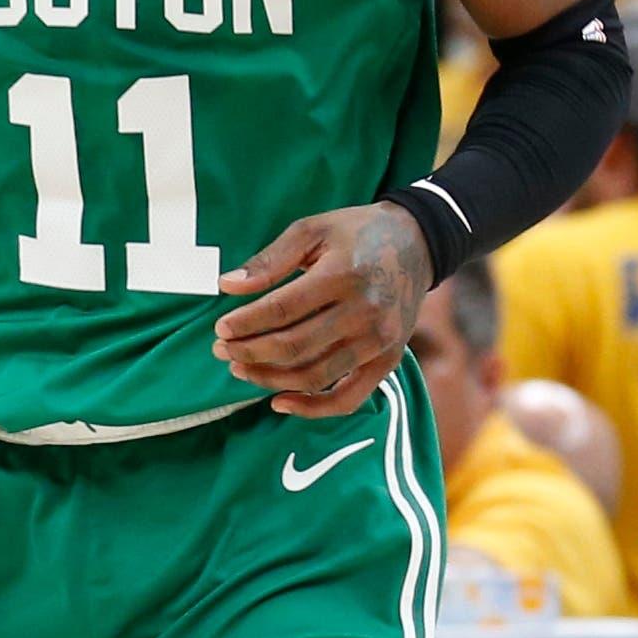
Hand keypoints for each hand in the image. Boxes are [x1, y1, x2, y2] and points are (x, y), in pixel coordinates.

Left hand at [213, 202, 430, 415]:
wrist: (417, 243)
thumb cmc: (357, 233)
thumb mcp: (311, 230)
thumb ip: (270, 260)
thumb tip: (228, 285)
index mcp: (343, 275)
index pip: (283, 310)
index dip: (246, 323)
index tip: (221, 328)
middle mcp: (365, 313)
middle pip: (295, 347)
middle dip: (250, 352)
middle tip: (222, 349)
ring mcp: (379, 342)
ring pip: (315, 375)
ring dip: (271, 378)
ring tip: (241, 368)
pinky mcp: (388, 361)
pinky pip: (348, 399)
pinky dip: (312, 408)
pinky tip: (279, 401)